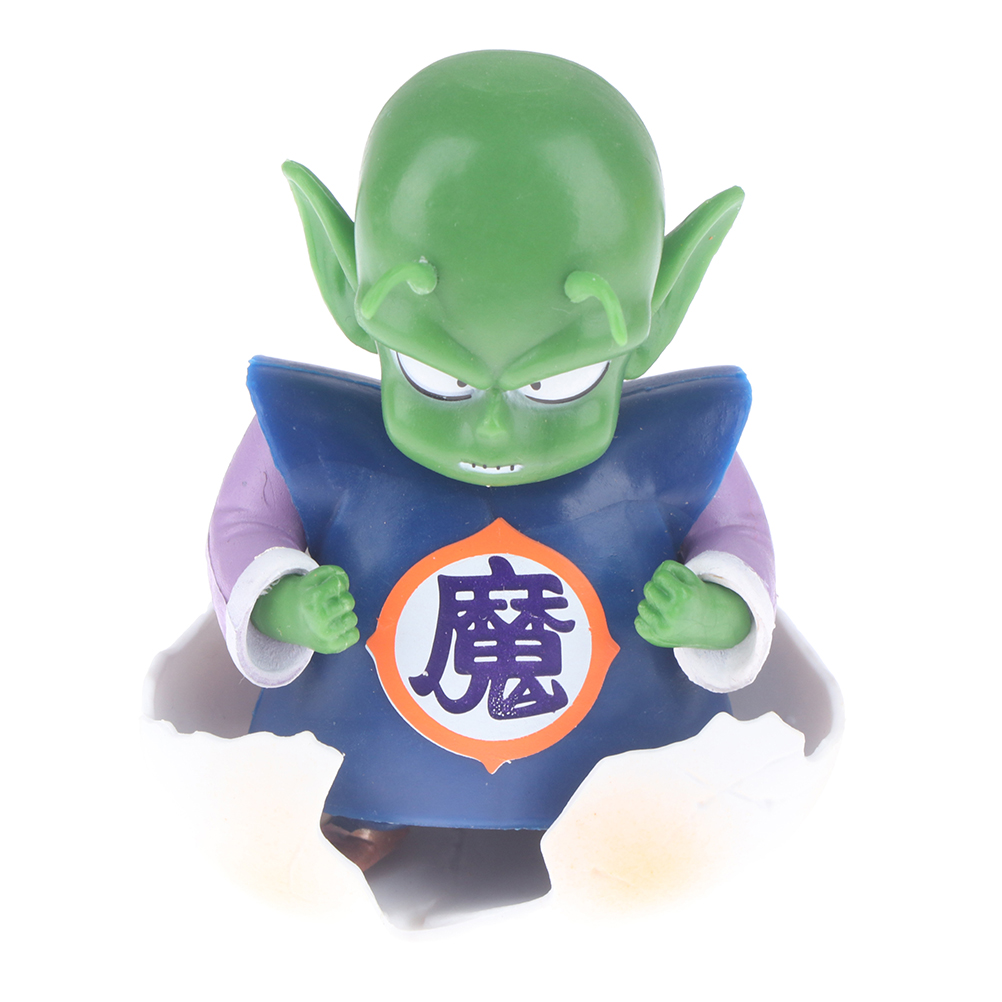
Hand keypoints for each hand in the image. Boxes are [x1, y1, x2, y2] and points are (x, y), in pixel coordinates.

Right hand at [251, 565, 358, 653]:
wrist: (287, 623)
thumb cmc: (306, 598)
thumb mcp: (311, 579)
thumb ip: (332, 572)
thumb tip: (344, 581)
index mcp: (311, 600)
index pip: (339, 583)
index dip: (336, 583)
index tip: (328, 587)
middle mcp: (318, 619)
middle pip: (348, 602)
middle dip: (342, 599)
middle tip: (330, 602)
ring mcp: (325, 635)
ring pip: (353, 619)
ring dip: (345, 615)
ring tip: (331, 615)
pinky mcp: (331, 647)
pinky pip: (354, 635)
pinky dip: (347, 630)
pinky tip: (334, 627)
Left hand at [635, 560, 751, 649]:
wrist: (715, 627)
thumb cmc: (700, 599)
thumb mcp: (693, 579)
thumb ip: (671, 568)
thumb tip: (653, 574)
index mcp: (683, 595)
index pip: (659, 576)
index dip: (665, 576)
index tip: (673, 582)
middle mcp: (673, 612)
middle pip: (648, 589)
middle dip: (657, 588)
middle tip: (668, 594)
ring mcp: (664, 628)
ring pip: (642, 606)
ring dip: (651, 604)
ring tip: (665, 607)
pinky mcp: (658, 638)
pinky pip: (639, 623)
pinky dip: (646, 620)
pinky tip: (660, 619)